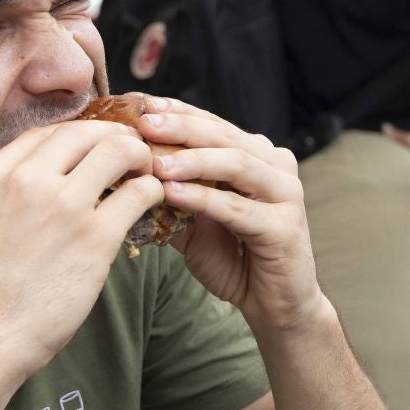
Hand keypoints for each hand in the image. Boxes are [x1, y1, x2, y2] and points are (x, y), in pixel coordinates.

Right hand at [0, 117, 164, 384]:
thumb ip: (14, 187)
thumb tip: (56, 167)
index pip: (49, 131)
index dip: (82, 134)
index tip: (98, 147)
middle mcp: (25, 180)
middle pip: (86, 131)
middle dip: (115, 137)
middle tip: (131, 155)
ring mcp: (62, 205)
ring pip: (119, 149)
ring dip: (139, 157)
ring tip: (145, 173)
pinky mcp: (96, 236)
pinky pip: (140, 192)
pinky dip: (152, 190)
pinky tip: (150, 202)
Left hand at [140, 97, 327, 332]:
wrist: (274, 304)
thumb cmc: (235, 258)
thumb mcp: (195, 221)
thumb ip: (172, 195)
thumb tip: (124, 172)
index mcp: (255, 156)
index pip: (212, 124)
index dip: (176, 112)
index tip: (139, 105)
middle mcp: (275, 165)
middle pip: (223, 136)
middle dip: (180, 128)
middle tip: (143, 123)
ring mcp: (285, 193)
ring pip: (235, 164)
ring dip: (192, 160)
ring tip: (155, 161)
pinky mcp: (284, 226)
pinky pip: (236, 207)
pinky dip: (202, 198)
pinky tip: (172, 194)